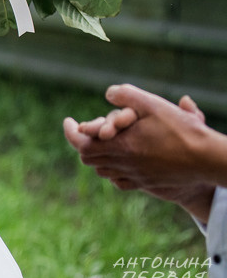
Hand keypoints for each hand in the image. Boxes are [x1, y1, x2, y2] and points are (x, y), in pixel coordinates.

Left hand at [63, 84, 216, 189]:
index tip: (69, 121)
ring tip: (101, 142)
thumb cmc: (182, 130)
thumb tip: (108, 93)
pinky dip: (113, 170)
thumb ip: (127, 95)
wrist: (208, 160)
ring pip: (103, 171)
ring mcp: (136, 177)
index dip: (70, 132)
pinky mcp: (148, 184)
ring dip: (98, 156)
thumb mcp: (153, 104)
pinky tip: (120, 159)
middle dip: (83, 142)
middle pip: (88, 158)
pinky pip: (120, 181)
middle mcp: (124, 164)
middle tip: (86, 130)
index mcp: (121, 146)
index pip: (81, 143)